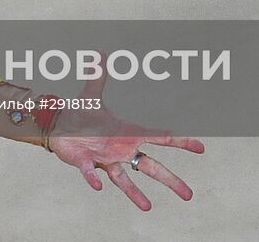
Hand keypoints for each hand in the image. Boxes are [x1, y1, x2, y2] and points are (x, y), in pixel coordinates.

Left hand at [45, 77, 203, 210]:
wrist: (58, 127)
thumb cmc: (80, 115)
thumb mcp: (91, 94)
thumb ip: (98, 75)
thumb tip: (100, 52)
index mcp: (127, 133)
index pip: (159, 137)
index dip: (180, 142)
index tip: (200, 148)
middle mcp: (120, 150)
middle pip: (150, 166)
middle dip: (170, 179)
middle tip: (189, 195)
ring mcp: (104, 159)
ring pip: (124, 179)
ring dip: (134, 193)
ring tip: (148, 207)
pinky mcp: (86, 163)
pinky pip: (91, 172)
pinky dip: (94, 178)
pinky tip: (98, 185)